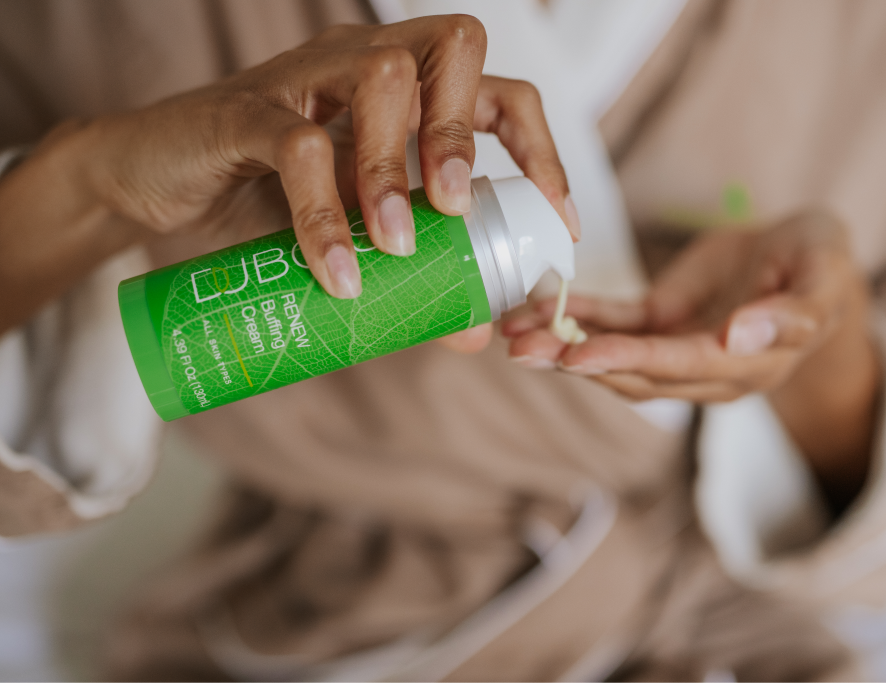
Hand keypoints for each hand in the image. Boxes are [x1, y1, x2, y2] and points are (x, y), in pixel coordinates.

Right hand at [0, 16, 576, 334]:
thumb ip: (412, 273)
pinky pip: (299, 146)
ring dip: (398, 171)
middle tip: (459, 212)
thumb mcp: (354, 234)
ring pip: (382, 78)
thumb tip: (475, 332)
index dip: (541, 151)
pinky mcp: (246, 109)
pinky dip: (326, 215)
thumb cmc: (266, 199)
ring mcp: (306, 77)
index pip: (500, 92)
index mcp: (408, 93)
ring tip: (398, 247)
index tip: (555, 224)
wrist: (157, 180)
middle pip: (454, 47)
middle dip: (469, 132)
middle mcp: (366, 63)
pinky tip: (341, 273)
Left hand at [504, 212, 879, 509]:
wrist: (809, 255)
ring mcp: (678, 347)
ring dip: (561, 344)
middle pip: (633, 371)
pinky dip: (574, 317)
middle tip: (520, 349)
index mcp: (746, 365)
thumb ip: (792, 315)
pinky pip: (613, 322)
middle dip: (574, 360)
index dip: (628, 361)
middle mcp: (705, 368)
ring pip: (613, 353)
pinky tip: (534, 310)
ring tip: (512, 333)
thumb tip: (740, 339)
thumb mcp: (823, 278)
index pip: (681, 367)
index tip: (576, 356)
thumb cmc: (822, 264)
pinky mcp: (661, 321)